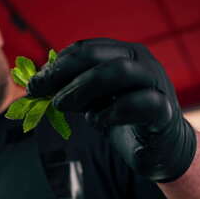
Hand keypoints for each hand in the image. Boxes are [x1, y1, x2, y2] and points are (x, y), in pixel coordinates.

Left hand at [27, 38, 195, 181]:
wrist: (162, 149)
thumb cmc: (125, 120)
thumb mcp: (95, 102)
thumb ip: (74, 90)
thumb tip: (36, 86)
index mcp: (124, 55)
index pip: (86, 49)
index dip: (57, 64)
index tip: (34, 83)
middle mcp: (142, 63)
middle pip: (98, 56)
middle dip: (63, 72)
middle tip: (40, 92)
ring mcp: (156, 84)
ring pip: (120, 71)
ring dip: (84, 87)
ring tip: (61, 105)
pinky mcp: (165, 111)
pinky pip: (141, 103)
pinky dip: (112, 112)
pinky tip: (98, 122)